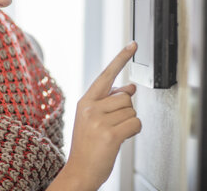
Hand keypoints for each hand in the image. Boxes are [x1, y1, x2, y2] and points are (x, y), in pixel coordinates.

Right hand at [65, 41, 141, 189]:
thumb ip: (109, 101)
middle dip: (125, 111)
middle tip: (112, 125)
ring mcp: (99, 120)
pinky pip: (135, 124)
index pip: (106, 75)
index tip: (132, 46)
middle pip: (125, 97)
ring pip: (132, 111)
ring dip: (129, 123)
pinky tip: (119, 139)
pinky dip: (133, 133)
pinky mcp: (110, 134)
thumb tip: (130, 87)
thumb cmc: (87, 145)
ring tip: (113, 134)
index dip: (121, 59)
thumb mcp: (93, 118)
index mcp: (85, 101)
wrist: (79, 170)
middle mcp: (90, 107)